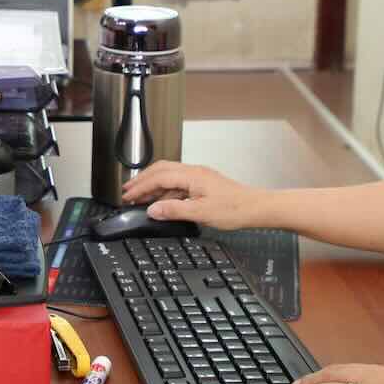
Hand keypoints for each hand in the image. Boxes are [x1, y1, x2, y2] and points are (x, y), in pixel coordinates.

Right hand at [118, 161, 264, 230]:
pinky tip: (162, 203)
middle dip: (142, 180)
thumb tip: (152, 210)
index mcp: (191, 175)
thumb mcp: (200, 213)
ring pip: (169, 177)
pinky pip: (178, 184)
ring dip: (153, 186)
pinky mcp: (203, 185)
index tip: (127, 195)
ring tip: (140, 198)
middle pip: (160, 170)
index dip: (140, 186)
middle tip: (127, 191)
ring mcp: (198, 177)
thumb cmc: (235, 209)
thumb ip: (173, 210)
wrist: (256, 208)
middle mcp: (194, 172)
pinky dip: (165, 192)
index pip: (158, 177)